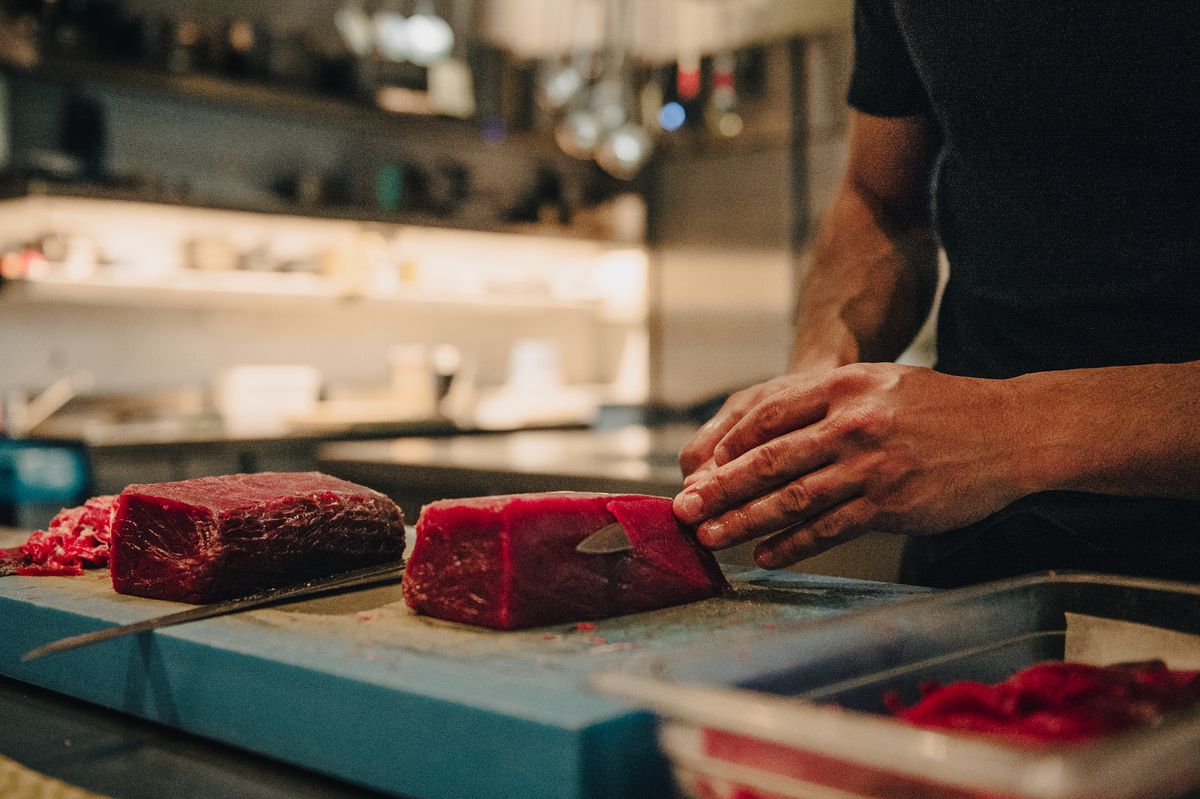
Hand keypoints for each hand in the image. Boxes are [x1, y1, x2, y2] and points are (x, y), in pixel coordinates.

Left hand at [673, 363, 1029, 568]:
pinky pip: (829, 529)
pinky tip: (765, 555)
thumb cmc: (939, 408)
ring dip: (745, 522)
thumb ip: (823, 403)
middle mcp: (853, 424)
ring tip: (711, 538)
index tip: (696, 471)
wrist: (1012, 431)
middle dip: (719, 489)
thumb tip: (761, 438)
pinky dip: (793, 546)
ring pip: (793, 499)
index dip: (725, 447)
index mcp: (844, 387)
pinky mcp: (892, 503)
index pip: (766, 416)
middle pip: (769, 461)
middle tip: (684, 511)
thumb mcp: (879, 383)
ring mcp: (873, 466)